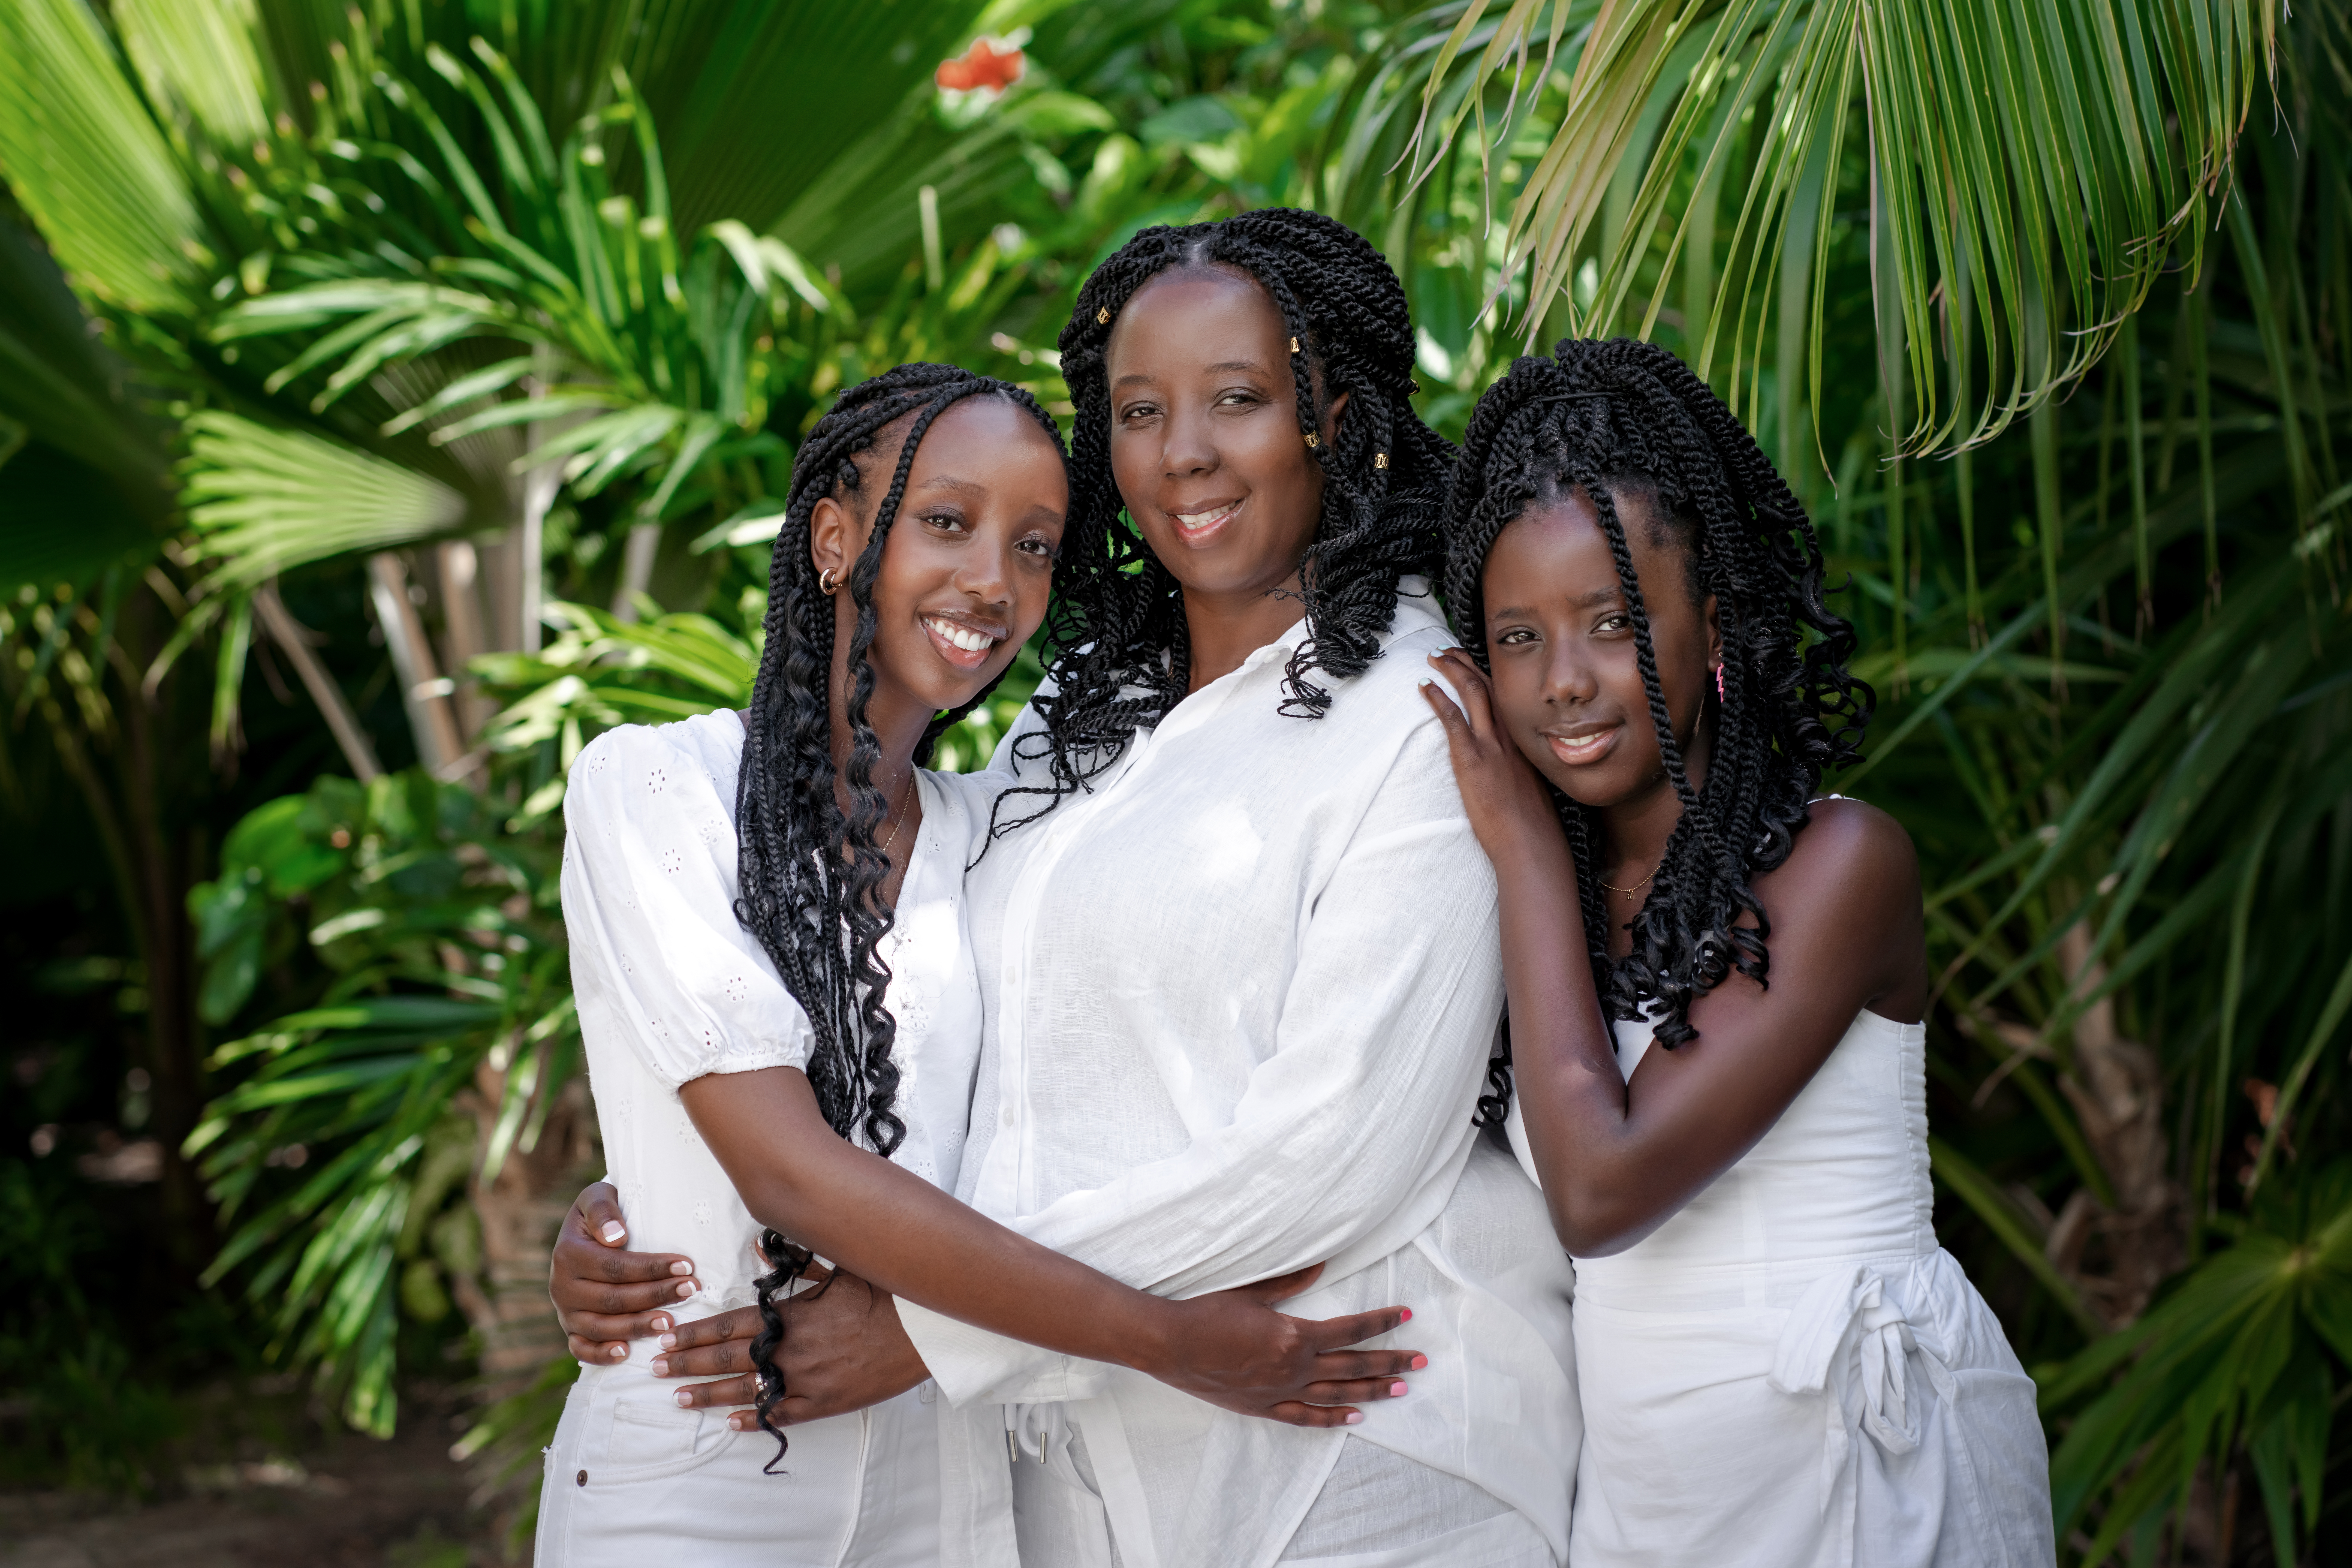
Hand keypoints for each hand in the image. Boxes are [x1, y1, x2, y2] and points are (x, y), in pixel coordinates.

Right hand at [549, 1181, 700, 1364]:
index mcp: (567, 1254)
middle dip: (655, 1295)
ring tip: (670, 1322)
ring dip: (637, 1326)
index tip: (686, 1265)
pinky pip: (581, 1348)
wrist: (585, 1230)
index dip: (651, 1268)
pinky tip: (626, 1353)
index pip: (615, 1266)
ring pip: (601, 1327)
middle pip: (612, 1298)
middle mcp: (561, 1286)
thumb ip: (602, 1211)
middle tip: (690, 1290)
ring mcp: (565, 1311)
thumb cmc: (600, 1213)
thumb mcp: (597, 1196)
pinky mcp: (570, 1328)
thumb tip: (615, 1236)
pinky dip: (601, 1355)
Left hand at [653, 1265, 926, 1428]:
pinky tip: (732, 1423)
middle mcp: (793, 1350)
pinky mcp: (827, 1403)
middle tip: (658, 1369)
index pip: (731, 1324)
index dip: (697, 1332)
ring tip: (680, 1398)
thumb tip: (756, 1241)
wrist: (926, 1332)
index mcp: (793, 1315)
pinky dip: (756, 1420)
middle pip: (729, 1359)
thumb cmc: (884, 1294)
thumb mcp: (842, 1268)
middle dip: (689, 1364)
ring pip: (748, 1391)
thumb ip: (797, 1261)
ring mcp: (808, 1381)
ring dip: (710, 1395)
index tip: (669, 1337)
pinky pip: (784, 1415)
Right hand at [1140, 1263, 1424, 1427]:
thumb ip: (1290, 1282)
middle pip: (1353, 1365)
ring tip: (1401, 1390)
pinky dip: (1333, 1418)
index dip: (1381, 1323)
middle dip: (1390, 1362)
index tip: (1406, 1316)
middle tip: (1421, 1362)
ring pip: (1338, 1393)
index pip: (1350, 1330)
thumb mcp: (1252, 1292)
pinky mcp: (1264, 1407)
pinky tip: (1355, 1417)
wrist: (1171, 1344)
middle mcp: (1294, 1368)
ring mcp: (1280, 1391)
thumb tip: (1322, 1266)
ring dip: (1372, 1391)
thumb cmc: (1208, 1312)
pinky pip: (1306, 1417)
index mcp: (1294, 1336)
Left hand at [1422, 649, 1564, 863]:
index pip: (1505, 696)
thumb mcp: (1530, 785)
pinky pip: (1453, 718)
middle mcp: (1510, 735)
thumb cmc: (1530, 823)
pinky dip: (1437, 698)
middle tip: (1448, 649)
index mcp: (1523, 740)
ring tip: (1435, 657)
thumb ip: (1518, 768)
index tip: (1472, 662)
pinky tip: (1424, 686)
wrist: (1531, 842)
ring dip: (1452, 670)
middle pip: (1489, 685)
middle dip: (1467, 662)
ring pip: (1472, 692)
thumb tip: (1509, 767)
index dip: (1487, 674)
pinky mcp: (1472, 759)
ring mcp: (1491, 745)